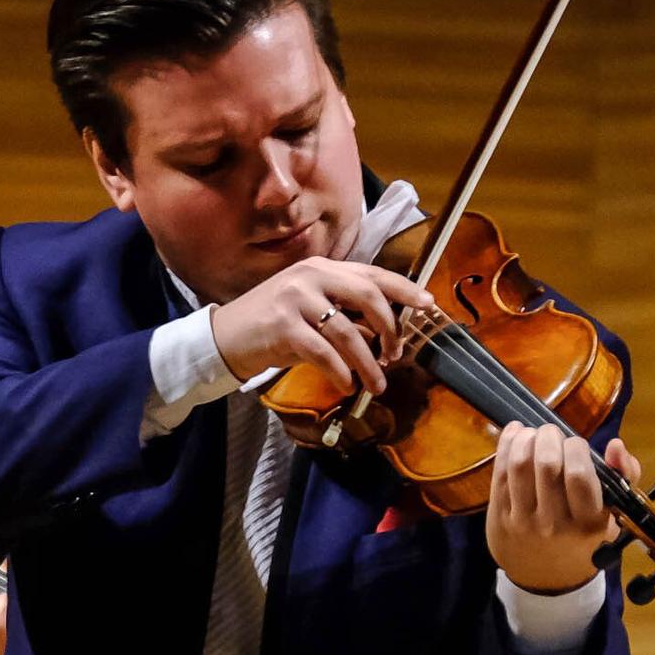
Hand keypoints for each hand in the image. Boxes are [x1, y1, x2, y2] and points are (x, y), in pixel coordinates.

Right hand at [209, 258, 434, 391]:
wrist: (224, 336)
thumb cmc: (273, 324)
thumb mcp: (309, 307)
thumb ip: (343, 310)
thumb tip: (385, 332)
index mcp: (322, 268)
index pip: (372, 274)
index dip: (404, 289)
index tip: (429, 304)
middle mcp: (310, 277)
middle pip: (367, 296)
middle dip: (391, 328)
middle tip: (396, 355)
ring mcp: (295, 299)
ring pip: (348, 332)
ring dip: (368, 363)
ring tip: (376, 384)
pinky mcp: (282, 327)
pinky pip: (324, 353)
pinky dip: (340, 373)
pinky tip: (346, 385)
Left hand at [486, 422, 640, 593]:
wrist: (545, 578)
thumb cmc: (583, 538)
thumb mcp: (612, 516)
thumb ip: (623, 477)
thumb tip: (617, 445)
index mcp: (589, 523)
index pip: (580, 475)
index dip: (576, 448)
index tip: (575, 443)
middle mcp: (555, 523)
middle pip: (546, 463)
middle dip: (549, 436)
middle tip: (551, 433)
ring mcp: (524, 520)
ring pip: (520, 464)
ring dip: (526, 437)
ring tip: (533, 433)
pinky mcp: (500, 516)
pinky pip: (500, 472)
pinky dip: (506, 445)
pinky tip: (515, 435)